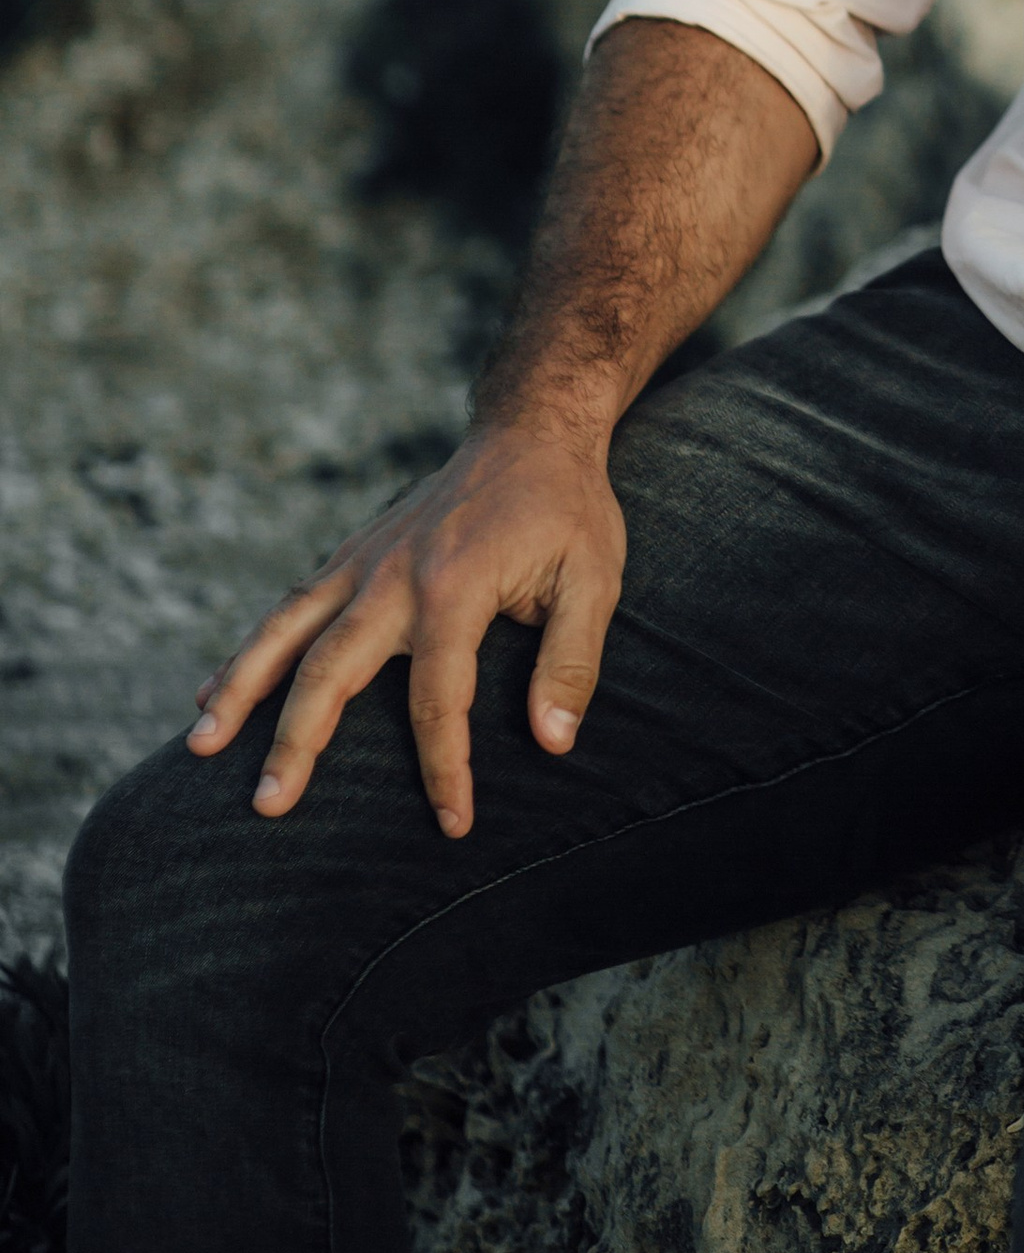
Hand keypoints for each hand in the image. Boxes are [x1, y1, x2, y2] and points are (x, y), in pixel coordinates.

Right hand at [185, 425, 626, 838]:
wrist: (530, 429)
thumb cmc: (568, 509)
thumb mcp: (595, 578)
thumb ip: (572, 660)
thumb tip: (554, 741)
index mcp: (456, 586)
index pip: (437, 698)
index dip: (444, 766)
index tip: (453, 823)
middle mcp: (394, 574)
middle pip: (330, 667)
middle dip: (296, 740)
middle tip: (268, 806)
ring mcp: (364, 560)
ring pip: (285, 629)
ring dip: (240, 688)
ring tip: (199, 746)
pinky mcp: (352, 553)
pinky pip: (290, 606)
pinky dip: (250, 649)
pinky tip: (213, 691)